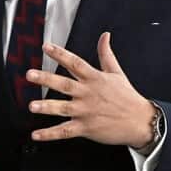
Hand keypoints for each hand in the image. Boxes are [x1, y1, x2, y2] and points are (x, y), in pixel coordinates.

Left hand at [28, 32, 155, 148]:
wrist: (140, 121)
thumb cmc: (127, 96)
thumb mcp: (117, 72)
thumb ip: (106, 54)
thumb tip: (105, 36)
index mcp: (95, 79)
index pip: (75, 63)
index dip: (60, 54)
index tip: (46, 47)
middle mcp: (88, 94)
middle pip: (64, 84)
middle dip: (46, 79)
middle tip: (30, 74)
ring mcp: (86, 112)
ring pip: (62, 108)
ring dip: (46, 107)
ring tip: (32, 106)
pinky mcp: (86, 128)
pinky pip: (65, 131)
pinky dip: (50, 134)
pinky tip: (36, 134)